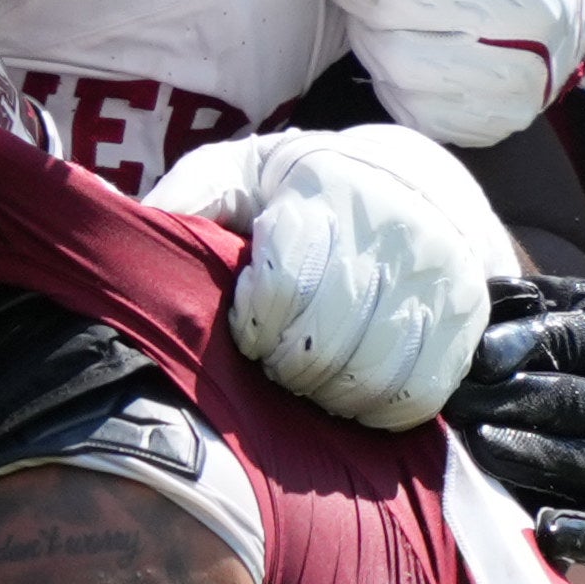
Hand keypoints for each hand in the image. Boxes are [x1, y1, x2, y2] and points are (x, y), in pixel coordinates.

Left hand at [155, 125, 503, 426]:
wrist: (420, 186)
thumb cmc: (303, 192)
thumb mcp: (237, 173)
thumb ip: (184, 197)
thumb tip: (119, 224)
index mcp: (323, 191)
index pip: (284, 288)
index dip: (257, 326)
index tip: (250, 328)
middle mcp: (390, 230)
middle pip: (327, 343)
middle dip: (289, 368)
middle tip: (278, 363)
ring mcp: (436, 275)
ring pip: (374, 375)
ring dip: (332, 396)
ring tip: (315, 380)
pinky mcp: (466, 314)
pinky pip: (422, 392)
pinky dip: (381, 409)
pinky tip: (357, 396)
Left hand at [317, 0, 584, 145]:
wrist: (577, 2)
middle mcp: (526, 13)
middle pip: (391, 4)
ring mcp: (516, 74)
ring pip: (393, 60)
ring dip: (362, 32)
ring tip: (365, 9)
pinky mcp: (498, 117)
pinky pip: (412, 107)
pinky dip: (388, 80)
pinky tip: (398, 48)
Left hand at [450, 278, 584, 558]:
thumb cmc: (582, 343)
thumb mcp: (567, 306)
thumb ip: (522, 299)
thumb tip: (479, 304)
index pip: (568, 341)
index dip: (518, 345)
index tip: (478, 356)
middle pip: (562, 402)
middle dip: (497, 402)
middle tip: (452, 403)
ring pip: (569, 461)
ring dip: (512, 453)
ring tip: (470, 441)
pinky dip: (575, 535)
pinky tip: (543, 529)